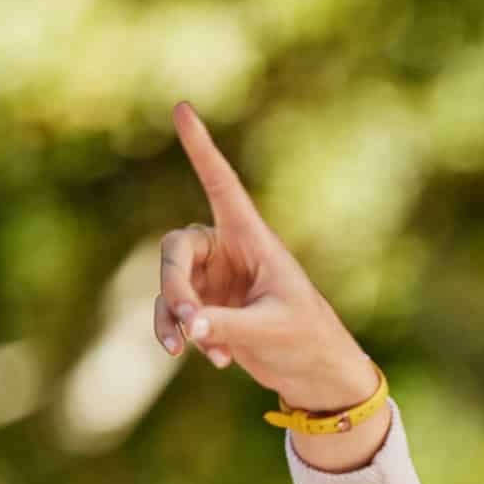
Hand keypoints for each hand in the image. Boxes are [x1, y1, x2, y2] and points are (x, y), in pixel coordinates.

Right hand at [156, 101, 375, 410]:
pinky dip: (185, 338)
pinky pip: (175, 315)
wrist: (314, 374)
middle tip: (188, 325)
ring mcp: (212, 280)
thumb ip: (226, 326)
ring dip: (172, 318)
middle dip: (174, 287)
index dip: (201, 148)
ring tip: (191, 351)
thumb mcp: (271, 330)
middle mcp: (227, 252)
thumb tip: (188, 327)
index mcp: (252, 238)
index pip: (221, 184)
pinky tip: (220, 361)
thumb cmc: (306, 340)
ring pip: (168, 285)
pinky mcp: (205, 308)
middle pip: (175, 249)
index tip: (182, 108)